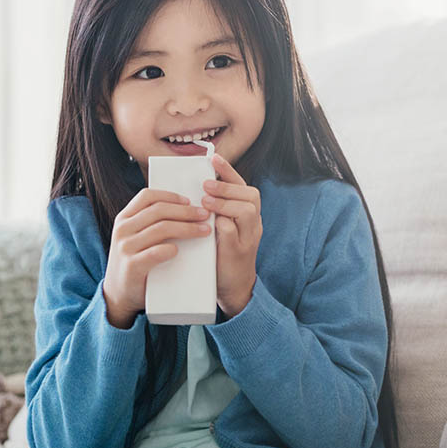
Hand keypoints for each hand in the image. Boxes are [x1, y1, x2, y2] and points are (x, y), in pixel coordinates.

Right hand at [102, 188, 212, 327]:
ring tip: (204, 231)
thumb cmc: (135, 262)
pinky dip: (171, 249)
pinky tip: (180, 250)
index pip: (147, 196)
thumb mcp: (135, 237)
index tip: (189, 201)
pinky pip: (156, 252)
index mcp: (124, 218)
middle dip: (186, 211)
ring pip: (161, 228)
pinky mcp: (132, 266)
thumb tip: (186, 208)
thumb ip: (150, 224)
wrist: (118, 295)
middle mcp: (123, 229)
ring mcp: (126, 247)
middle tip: (204, 215)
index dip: (170, 196)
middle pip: (159, 210)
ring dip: (187, 228)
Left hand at [202, 153, 260, 317]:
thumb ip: (213, 210)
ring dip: (225, 203)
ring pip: (247, 211)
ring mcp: (248, 239)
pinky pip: (233, 233)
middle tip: (205, 186)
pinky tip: (208, 224)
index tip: (214, 158)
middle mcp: (253, 224)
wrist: (232, 289)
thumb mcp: (219, 228)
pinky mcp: (238, 254)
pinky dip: (221, 225)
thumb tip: (192, 188)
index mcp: (248, 215)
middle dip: (227, 187)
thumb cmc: (221, 255)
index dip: (229, 171)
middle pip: (251, 195)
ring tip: (205, 203)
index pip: (243, 186)